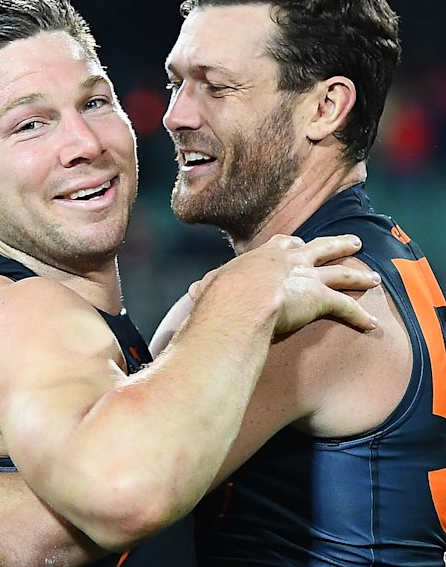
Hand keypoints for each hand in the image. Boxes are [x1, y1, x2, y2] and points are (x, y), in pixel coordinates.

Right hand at [189, 234, 379, 333]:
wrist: (239, 302)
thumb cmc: (219, 298)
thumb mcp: (209, 287)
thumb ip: (207, 288)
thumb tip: (193, 293)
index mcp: (264, 257)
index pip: (284, 245)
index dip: (292, 245)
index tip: (297, 242)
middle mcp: (290, 261)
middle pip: (321, 248)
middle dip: (338, 245)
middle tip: (354, 242)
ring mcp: (308, 277)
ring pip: (341, 272)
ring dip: (359, 275)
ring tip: (374, 278)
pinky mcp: (320, 298)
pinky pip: (346, 307)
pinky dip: (360, 317)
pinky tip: (372, 324)